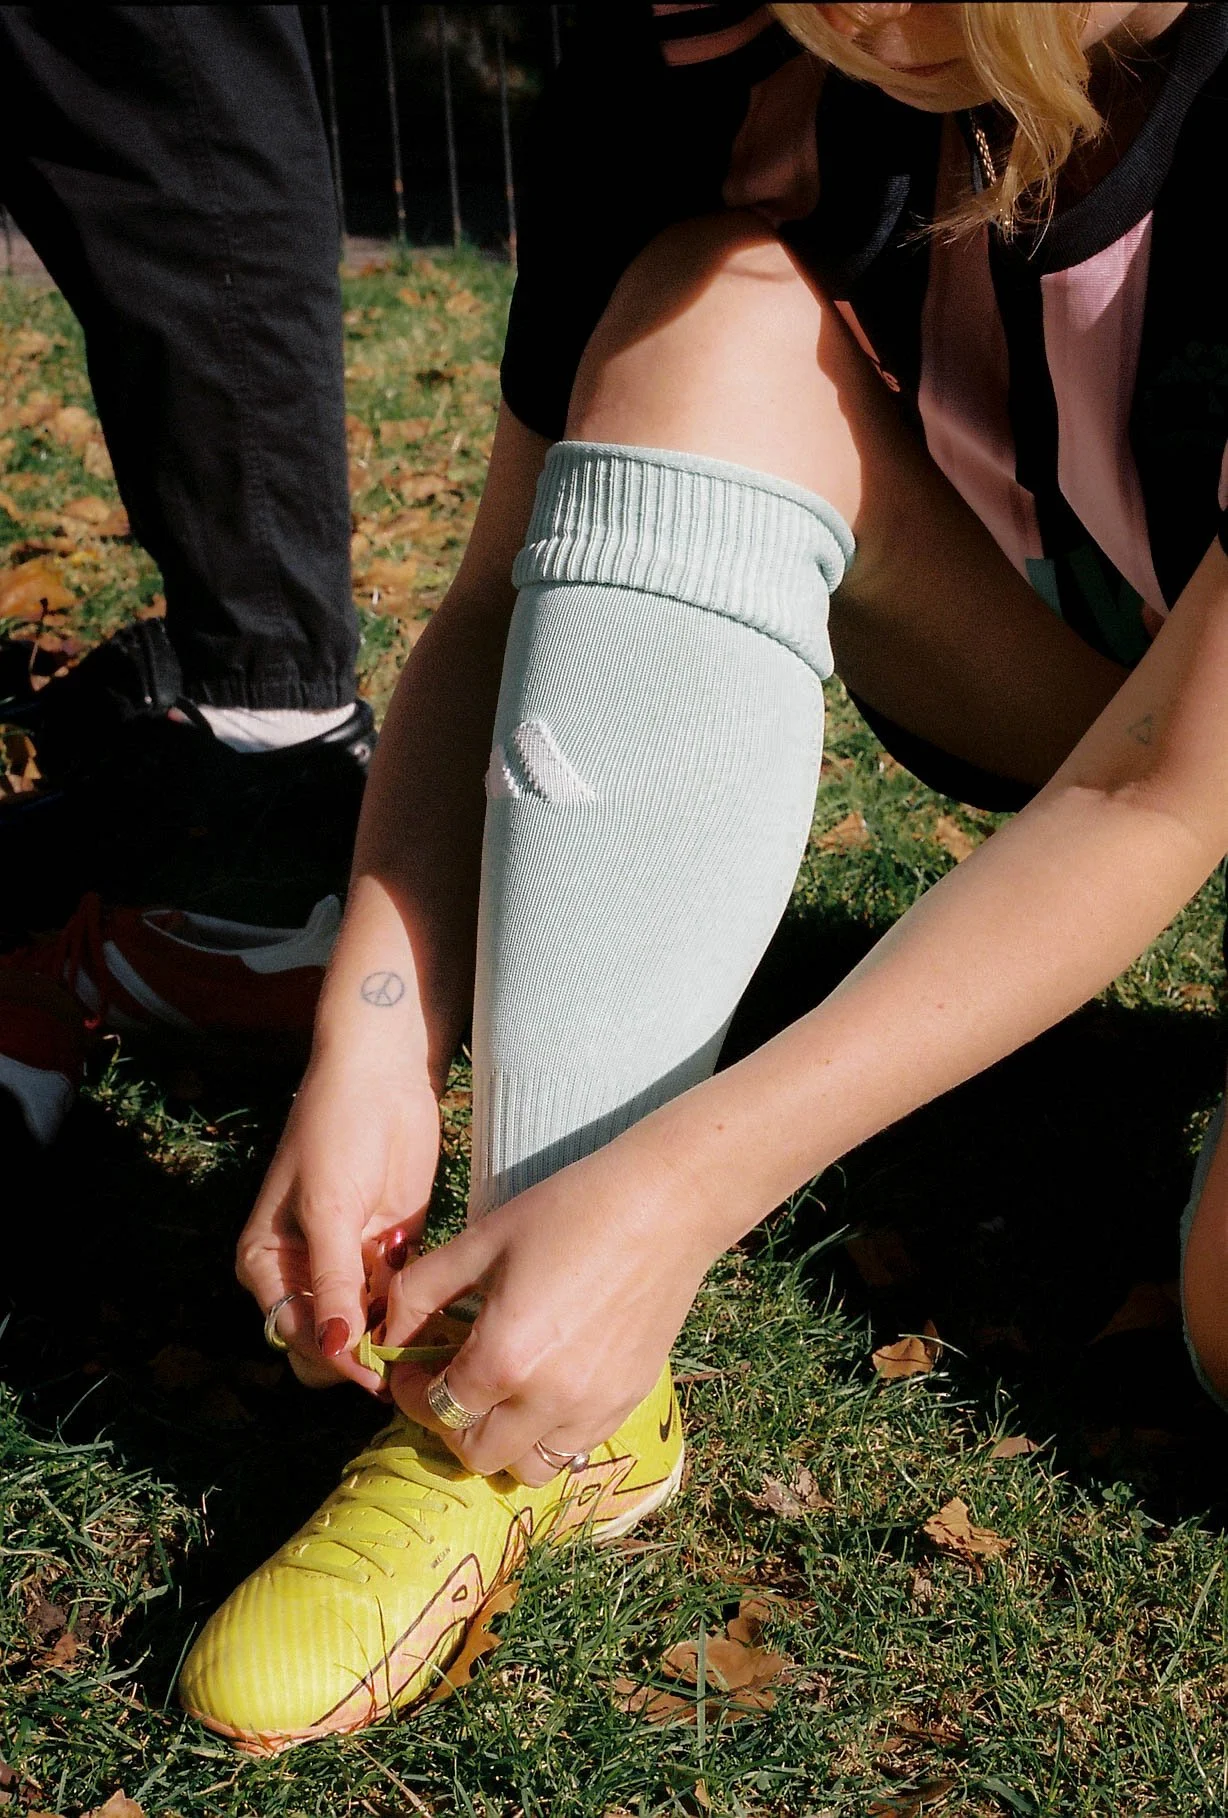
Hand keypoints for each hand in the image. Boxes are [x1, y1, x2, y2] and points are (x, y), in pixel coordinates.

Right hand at [237, 1052, 440, 1391]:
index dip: (334, 1359)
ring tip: (432, 1356)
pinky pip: (396, 1296)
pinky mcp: (387, 1246)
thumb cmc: (336, 1132)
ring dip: (393, 1339)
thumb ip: (334, 1281)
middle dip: (360, 1356)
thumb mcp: (329, 1209)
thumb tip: (335, 1350)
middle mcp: (302, 1268)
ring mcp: (347, 1259)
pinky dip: (414, 1312)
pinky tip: (443, 1326)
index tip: (376, 1378)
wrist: (381, 1075)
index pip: (295, 1332)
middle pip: (327, 1338)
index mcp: (265, 1261)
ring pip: (366, 1323)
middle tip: (407, 1369)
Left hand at [382, 1138, 713, 1480]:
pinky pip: (578, 1447)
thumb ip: (421, 1291)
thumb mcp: (481, 1240)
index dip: (411, 1390)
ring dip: (504, 1441)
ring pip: (532, 1467)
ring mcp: (596, 1408)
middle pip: (478, 1455)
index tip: (411, 1365)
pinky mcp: (631, 1400)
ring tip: (502, 1393)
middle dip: (451, 1425)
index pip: (436, 1409)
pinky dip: (551, 1432)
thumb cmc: (569, 1210)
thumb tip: (389, 1330)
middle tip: (450, 1381)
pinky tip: (548, 1382)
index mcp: (504, 1359)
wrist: (665, 1204)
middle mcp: (550, 1400)